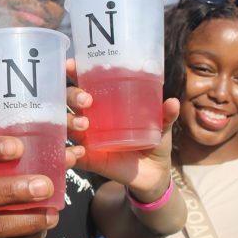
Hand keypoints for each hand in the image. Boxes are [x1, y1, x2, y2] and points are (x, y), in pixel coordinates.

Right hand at [65, 58, 179, 200]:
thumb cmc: (153, 140)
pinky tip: (78, 153)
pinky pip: (69, 155)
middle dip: (72, 95)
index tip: (71, 64)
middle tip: (86, 100)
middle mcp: (89, 116)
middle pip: (68, 99)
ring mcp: (85, 137)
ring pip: (65, 124)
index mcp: (104, 102)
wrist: (153, 173)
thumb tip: (172, 102)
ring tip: (85, 125)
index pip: (84, 81)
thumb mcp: (161, 125)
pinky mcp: (86, 158)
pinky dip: (68, 154)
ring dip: (70, 121)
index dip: (73, 71)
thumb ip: (166, 115)